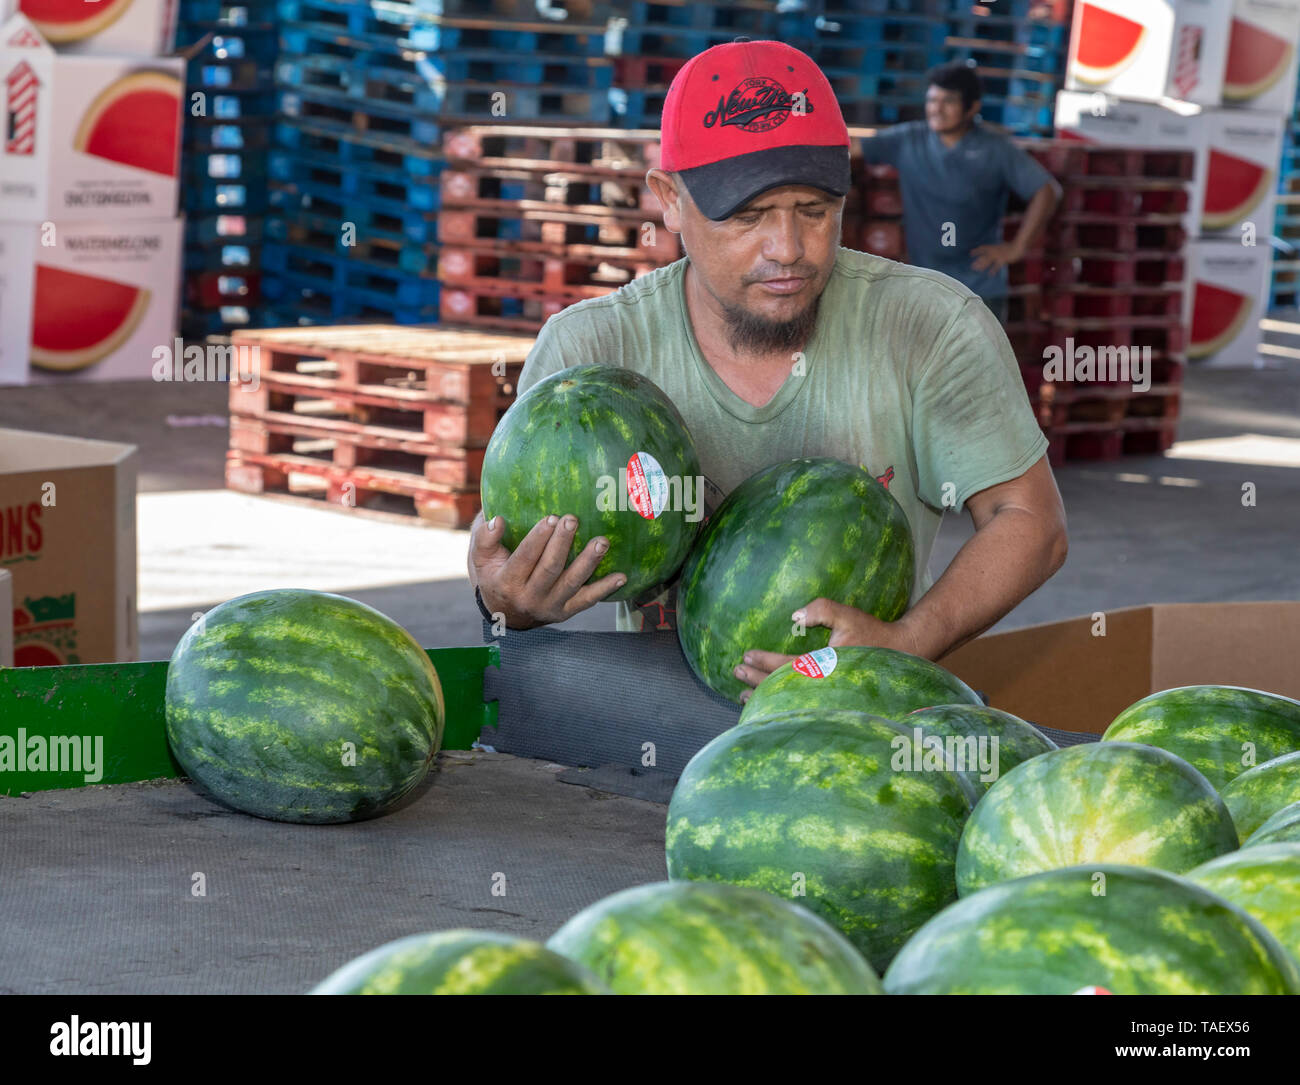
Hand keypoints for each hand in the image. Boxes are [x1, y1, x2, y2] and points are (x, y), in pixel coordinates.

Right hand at [469, 512, 625, 629]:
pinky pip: (587, 601)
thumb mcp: (480, 558)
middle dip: (562, 543)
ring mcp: (549, 607)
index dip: (538, 538)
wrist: (504, 612)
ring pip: (572, 584)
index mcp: (506, 582)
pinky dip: (605, 589)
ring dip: (588, 562)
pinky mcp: (565, 612)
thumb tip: (498, 520)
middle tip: (573, 519)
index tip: (551, 517)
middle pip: (550, 569)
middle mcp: (528, 597)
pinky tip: (621, 576)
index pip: (525, 558)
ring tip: (602, 541)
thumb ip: (485, 538)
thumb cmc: (493, 574)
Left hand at [733, 597, 924, 703]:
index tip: (745, 657)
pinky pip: (798, 703)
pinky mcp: (830, 699)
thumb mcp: (847, 615)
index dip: (762, 662)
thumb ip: (821, 610)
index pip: (784, 667)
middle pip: (780, 687)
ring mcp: (825, 696)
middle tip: (736, 673)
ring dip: (764, 696)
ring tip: (743, 695)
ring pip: (788, 701)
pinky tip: (768, 703)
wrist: (901, 654)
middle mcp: (821, 686)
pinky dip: (780, 703)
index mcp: (822, 666)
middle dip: (755, 681)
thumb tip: (794, 617)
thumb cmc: (871, 633)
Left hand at [970, 241, 1022, 273]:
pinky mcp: (1003, 259)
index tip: (970, 253)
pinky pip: (997, 266)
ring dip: (982, 265)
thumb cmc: (1014, 245)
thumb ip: (1000, 248)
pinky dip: (993, 270)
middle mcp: (995, 251)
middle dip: (978, 261)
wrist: (1019, 245)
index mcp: (995, 247)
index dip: (977, 251)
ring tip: (976, 269)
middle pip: (984, 256)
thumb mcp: (1005, 246)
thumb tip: (997, 249)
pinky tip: (990, 274)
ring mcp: (998, 255)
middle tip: (972, 266)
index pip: (983, 248)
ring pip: (988, 261)